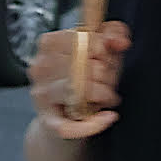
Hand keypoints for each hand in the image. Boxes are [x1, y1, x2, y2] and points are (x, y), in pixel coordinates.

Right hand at [27, 16, 127, 138]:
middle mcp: (40, 69)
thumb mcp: (102, 50)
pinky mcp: (50, 123)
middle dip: (105, 72)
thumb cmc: (86, 78)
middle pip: (80, 65)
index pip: (78, 38)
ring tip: (108, 96)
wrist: (69, 116)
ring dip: (103, 93)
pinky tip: (108, 117)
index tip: (106, 54)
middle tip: (109, 80)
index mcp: (49, 45)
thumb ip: (114, 34)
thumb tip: (120, 42)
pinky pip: (70, 126)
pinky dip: (94, 124)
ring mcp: (42, 97)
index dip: (99, 46)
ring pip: (78, 92)